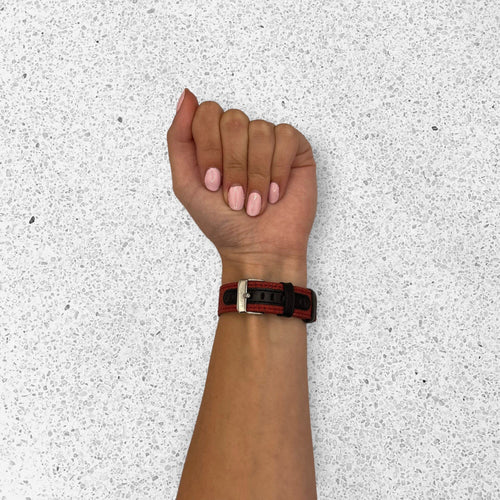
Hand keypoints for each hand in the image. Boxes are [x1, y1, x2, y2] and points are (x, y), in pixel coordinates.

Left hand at [166, 89, 316, 278]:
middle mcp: (240, 136)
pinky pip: (285, 137)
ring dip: (255, 174)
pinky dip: (277, 170)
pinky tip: (274, 193)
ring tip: (255, 201)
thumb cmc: (222, 223)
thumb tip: (186, 94)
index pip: (206, 114)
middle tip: (235, 197)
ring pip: (260, 130)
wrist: (258, 249)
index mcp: (213, 140)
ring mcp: (268, 141)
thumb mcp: (186, 183)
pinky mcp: (295, 149)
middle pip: (233, 119)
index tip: (212, 182)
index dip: (209, 149)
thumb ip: (179, 138)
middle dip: (233, 165)